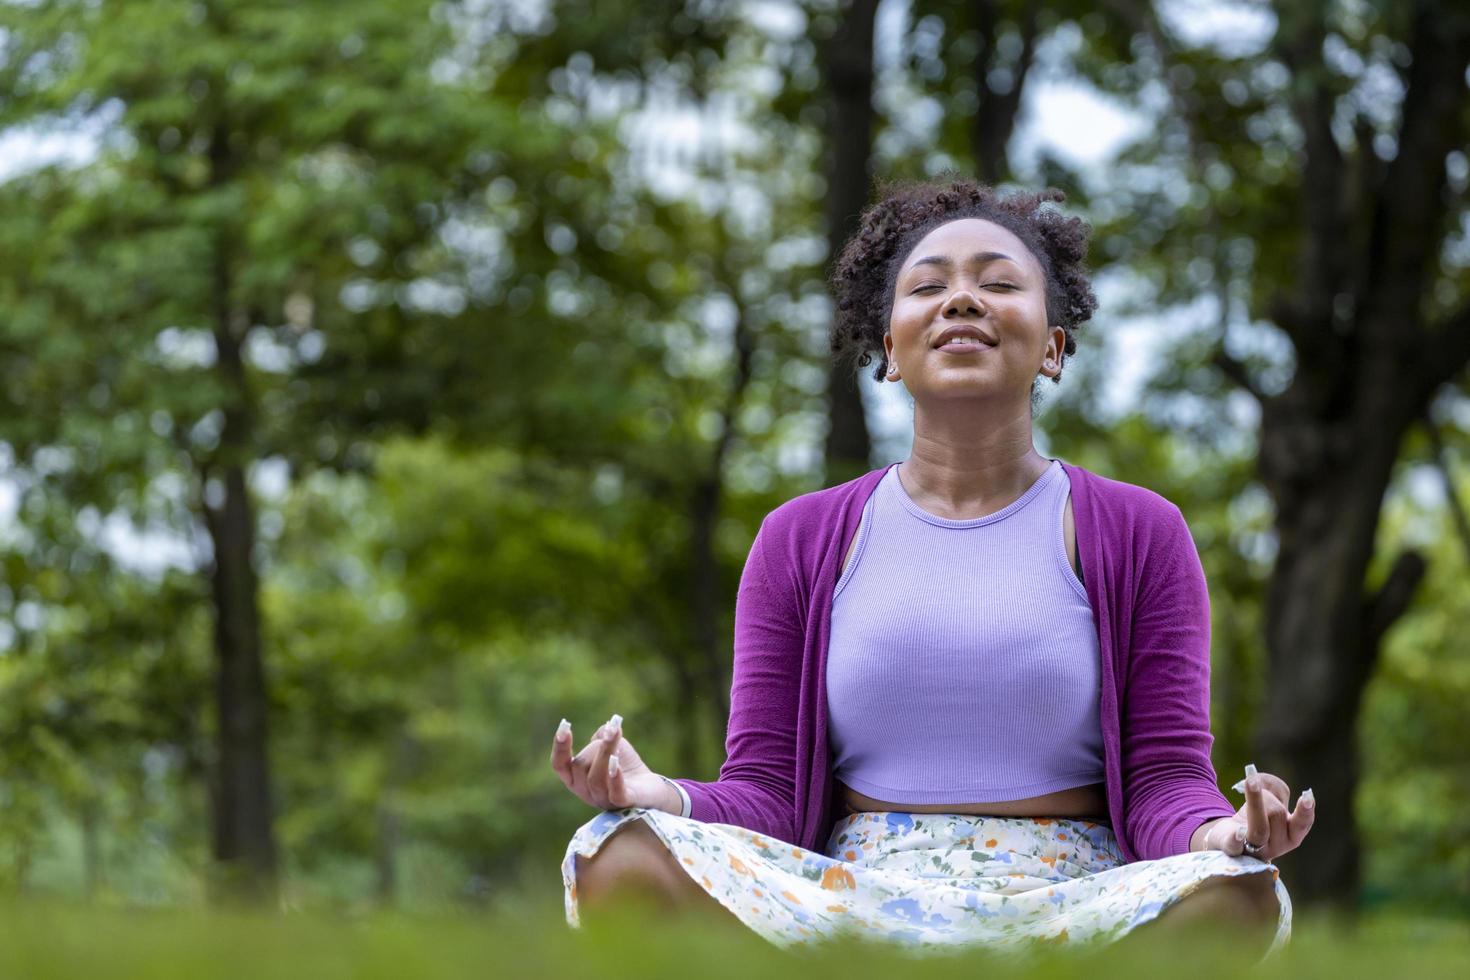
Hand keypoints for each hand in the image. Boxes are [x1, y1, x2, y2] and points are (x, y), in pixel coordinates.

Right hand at [549, 714, 680, 812]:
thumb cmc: (626, 765)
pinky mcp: (624, 803)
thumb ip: (603, 735)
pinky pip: (616, 793)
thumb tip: (605, 730)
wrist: (651, 787)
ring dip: (605, 753)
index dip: (560, 746)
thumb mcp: (613, 745)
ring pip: (596, 779)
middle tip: (613, 732)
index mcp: (577, 779)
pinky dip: (614, 778)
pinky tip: (616, 762)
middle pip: (581, 767)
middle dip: (596, 746)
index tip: (565, 725)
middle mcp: (586, 792)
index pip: (559, 765)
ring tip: (614, 734)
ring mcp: (604, 800)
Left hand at [1194, 768, 1314, 860]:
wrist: (1229, 836)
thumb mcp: (1269, 798)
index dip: (1305, 811)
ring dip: (1254, 802)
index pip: (1302, 824)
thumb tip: (1258, 780)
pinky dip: (1237, 839)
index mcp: (1291, 836)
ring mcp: (1254, 851)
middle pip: (1277, 816)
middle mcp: (1276, 847)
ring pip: (1259, 828)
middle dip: (1266, 796)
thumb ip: (1271, 786)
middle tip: (1253, 781)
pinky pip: (1235, 846)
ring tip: (1249, 783)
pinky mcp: (1232, 850)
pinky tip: (1238, 832)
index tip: (1308, 796)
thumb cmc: (1255, 816)